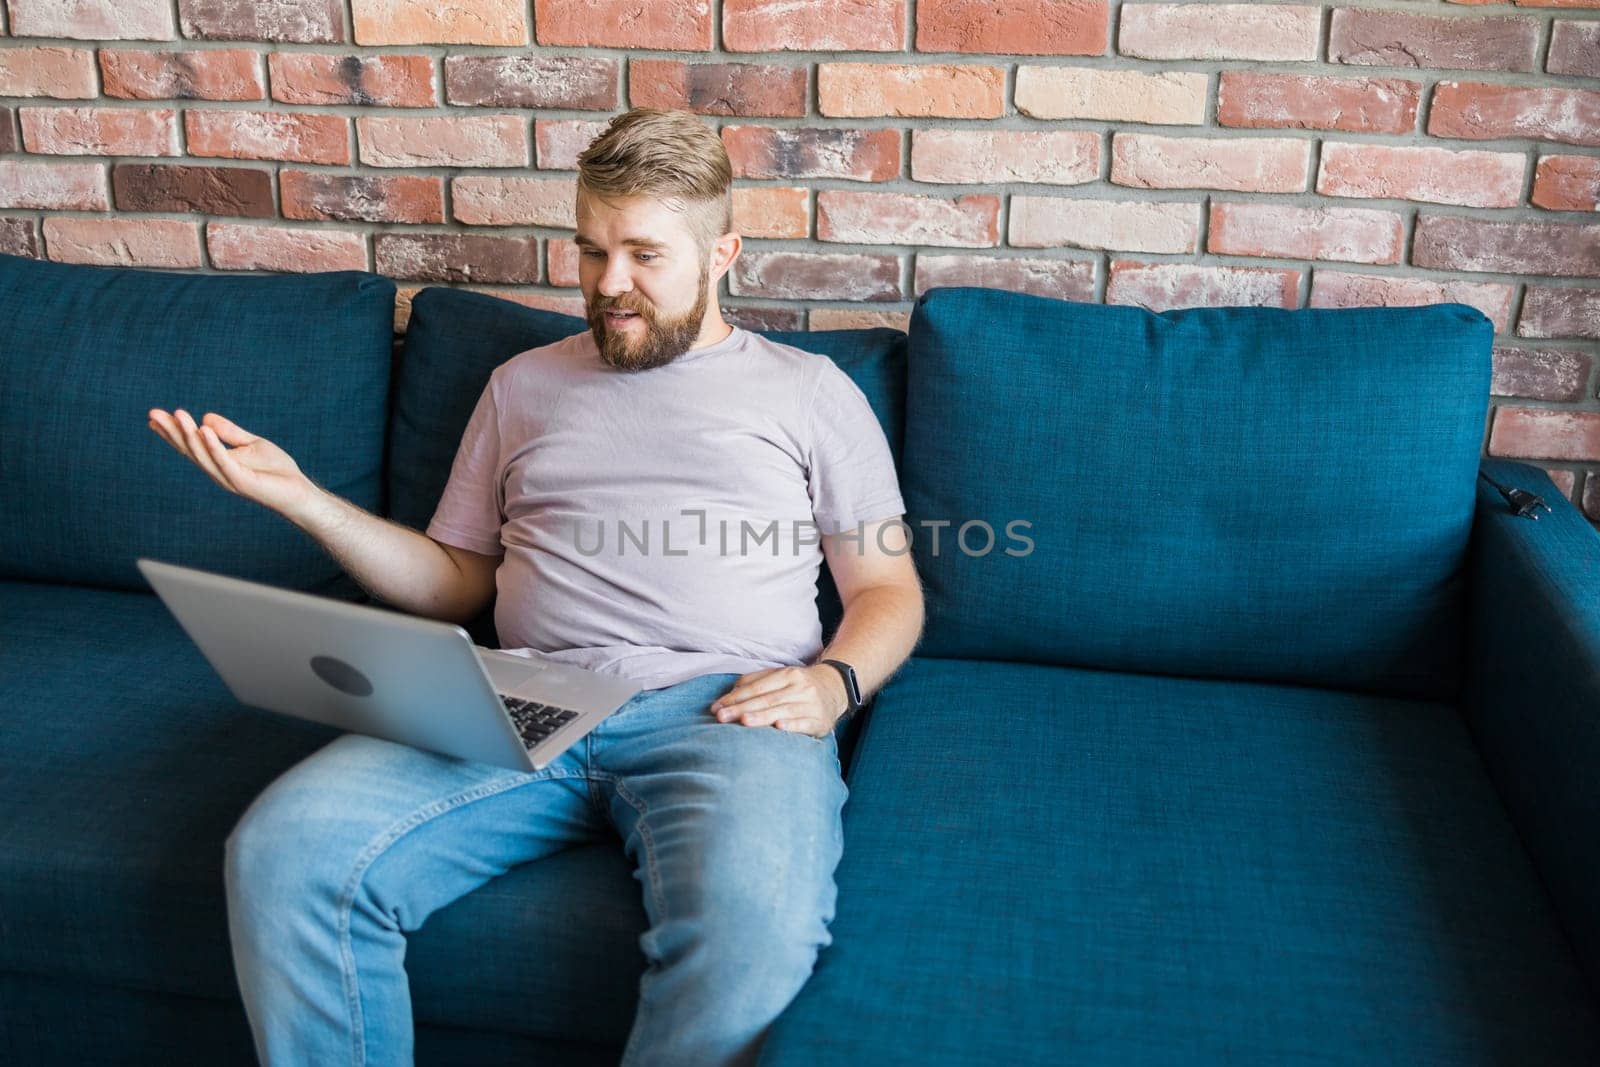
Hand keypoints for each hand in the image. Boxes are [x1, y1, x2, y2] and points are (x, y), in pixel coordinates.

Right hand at [147, 407, 313, 516]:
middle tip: (153, 413)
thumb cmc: (276, 470)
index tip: (154, 417)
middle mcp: (218, 471)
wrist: (298, 491)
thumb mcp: (251, 444)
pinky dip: (213, 446)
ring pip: (203, 455)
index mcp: (218, 462)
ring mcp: (228, 478)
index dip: (172, 432)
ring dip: (189, 435)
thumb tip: (205, 416)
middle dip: (172, 432)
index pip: (190, 445)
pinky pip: (224, 461)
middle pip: (190, 450)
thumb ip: (229, 432)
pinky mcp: (242, 481)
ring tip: (178, 415)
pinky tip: (203, 430)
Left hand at [709, 665, 848, 737]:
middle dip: (741, 709)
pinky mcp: (821, 721)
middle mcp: (800, 687)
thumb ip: (756, 681)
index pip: (757, 687)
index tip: (717, 707)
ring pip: (782, 710)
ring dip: (762, 717)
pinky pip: (804, 723)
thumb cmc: (800, 685)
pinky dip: (792, 725)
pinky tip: (779, 727)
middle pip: (766, 699)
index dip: (736, 697)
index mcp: (788, 674)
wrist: (836, 688)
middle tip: (721, 717)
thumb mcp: (781, 676)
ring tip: (744, 721)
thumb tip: (731, 691)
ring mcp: (811, 704)